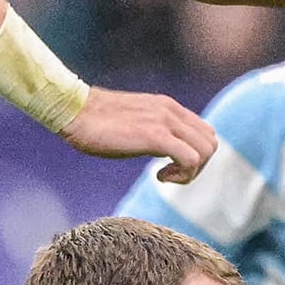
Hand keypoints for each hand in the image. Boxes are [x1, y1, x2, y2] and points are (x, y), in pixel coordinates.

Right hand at [60, 87, 216, 183]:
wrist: (73, 111)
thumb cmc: (95, 123)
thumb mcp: (134, 123)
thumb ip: (153, 131)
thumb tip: (163, 149)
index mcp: (168, 107)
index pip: (205, 132)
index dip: (195, 155)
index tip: (171, 165)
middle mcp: (171, 111)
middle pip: (211, 142)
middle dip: (197, 166)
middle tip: (171, 175)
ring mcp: (165, 122)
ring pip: (206, 151)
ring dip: (190, 172)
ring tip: (164, 176)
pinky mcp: (155, 135)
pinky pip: (190, 159)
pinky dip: (181, 175)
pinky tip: (159, 177)